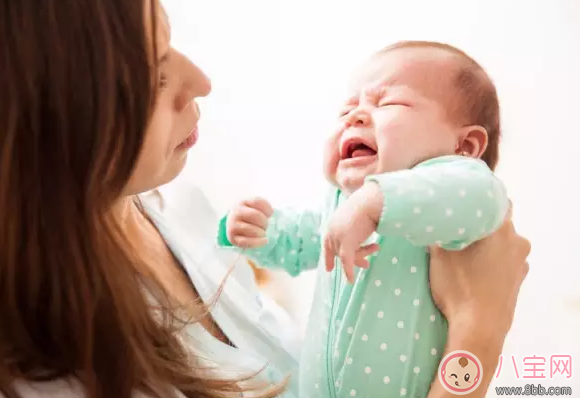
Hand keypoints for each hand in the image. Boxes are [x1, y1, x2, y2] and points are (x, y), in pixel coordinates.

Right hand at [226, 197, 272, 248]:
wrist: (238, 229)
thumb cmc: (251, 219)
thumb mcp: (257, 209)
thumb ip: (265, 209)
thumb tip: (272, 216)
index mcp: (242, 203)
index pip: (257, 201)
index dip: (267, 208)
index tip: (270, 215)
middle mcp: (235, 213)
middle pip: (255, 215)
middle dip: (264, 222)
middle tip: (266, 226)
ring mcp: (232, 226)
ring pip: (250, 229)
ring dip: (261, 233)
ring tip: (263, 234)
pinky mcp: (232, 239)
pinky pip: (246, 241)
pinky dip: (258, 242)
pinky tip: (263, 241)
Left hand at [324, 183, 382, 282]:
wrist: (371, 200)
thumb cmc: (369, 204)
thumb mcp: (358, 217)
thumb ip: (355, 227)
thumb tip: (362, 229)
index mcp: (333, 222)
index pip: (327, 243)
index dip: (328, 256)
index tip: (329, 269)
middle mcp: (331, 230)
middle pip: (338, 251)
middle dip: (353, 259)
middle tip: (366, 265)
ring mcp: (337, 237)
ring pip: (346, 255)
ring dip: (363, 256)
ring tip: (377, 248)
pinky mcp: (345, 244)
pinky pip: (347, 261)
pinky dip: (349, 271)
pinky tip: (351, 280)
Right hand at [429, 203, 530, 342]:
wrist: (480, 329)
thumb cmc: (460, 289)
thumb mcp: (440, 256)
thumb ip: (438, 233)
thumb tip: (431, 221)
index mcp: (500, 229)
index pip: (494, 200)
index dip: (478, 199)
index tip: (462, 202)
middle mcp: (517, 241)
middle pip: (497, 222)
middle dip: (479, 224)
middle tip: (457, 228)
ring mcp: (521, 262)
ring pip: (502, 242)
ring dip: (487, 243)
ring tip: (464, 252)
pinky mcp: (519, 279)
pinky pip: (505, 260)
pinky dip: (493, 260)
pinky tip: (475, 271)